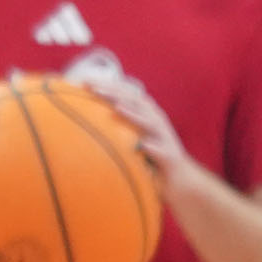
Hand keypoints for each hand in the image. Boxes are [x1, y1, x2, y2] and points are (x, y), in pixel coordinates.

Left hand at [83, 68, 197, 188]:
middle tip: (92, 88)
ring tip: (117, 107)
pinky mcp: (171, 157)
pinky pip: (161, 151)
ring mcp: (165, 138)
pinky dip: (153, 147)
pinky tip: (143, 144)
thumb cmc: (149, 156)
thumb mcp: (131, 136)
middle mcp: (156, 121)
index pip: (126, 93)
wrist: (179, 180)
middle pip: (136, 102)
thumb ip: (115, 125)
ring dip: (134, 114)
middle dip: (115, 93)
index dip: (107, 85)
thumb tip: (83, 116)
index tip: (84, 80)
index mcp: (146, 113)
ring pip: (150, 123)